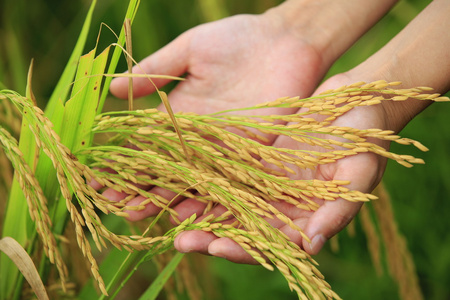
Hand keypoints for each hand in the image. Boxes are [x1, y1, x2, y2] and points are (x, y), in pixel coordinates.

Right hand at [106, 13, 331, 256]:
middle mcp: (200, 137)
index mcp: (181, 113)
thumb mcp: (192, 49)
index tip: (98, 178)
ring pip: (192, 181)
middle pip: (165, 168)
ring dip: (166, 199)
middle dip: (139, 186)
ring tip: (139, 216)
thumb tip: (112, 87)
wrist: (287, 42)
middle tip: (113, 205)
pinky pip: (228, 182)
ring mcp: (226, 149)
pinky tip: (186, 214)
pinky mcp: (253, 155)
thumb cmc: (238, 38)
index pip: (146, 143)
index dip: (123, 160)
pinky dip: (208, 199)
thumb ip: (157, 69)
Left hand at [171, 74, 391, 262]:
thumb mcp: (359, 170)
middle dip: (213, 237)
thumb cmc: (366, 137)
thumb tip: (312, 247)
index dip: (246, 249)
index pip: (274, 244)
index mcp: (309, 218)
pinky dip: (208, 181)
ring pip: (231, 205)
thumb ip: (339, 209)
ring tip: (171, 216)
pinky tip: (183, 182)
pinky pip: (229, 175)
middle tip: (181, 241)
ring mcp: (269, 186)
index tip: (218, 247)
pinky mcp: (258, 162)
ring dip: (203, 213)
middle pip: (245, 230)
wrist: (355, 103)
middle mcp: (285, 207)